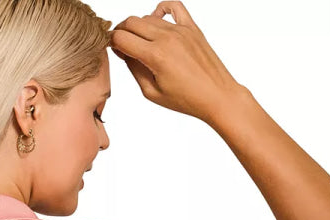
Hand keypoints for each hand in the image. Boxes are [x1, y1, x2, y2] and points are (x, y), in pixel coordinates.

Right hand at [109, 1, 244, 125]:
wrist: (217, 96)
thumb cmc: (186, 99)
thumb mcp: (152, 92)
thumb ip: (134, 68)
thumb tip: (123, 52)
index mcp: (155, 56)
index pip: (121, 38)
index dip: (112, 43)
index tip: (113, 50)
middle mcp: (167, 38)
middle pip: (131, 22)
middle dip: (121, 31)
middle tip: (121, 45)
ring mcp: (180, 30)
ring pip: (148, 17)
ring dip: (138, 26)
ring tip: (140, 42)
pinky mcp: (192, 27)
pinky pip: (173, 6)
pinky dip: (161, 9)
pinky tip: (157, 20)